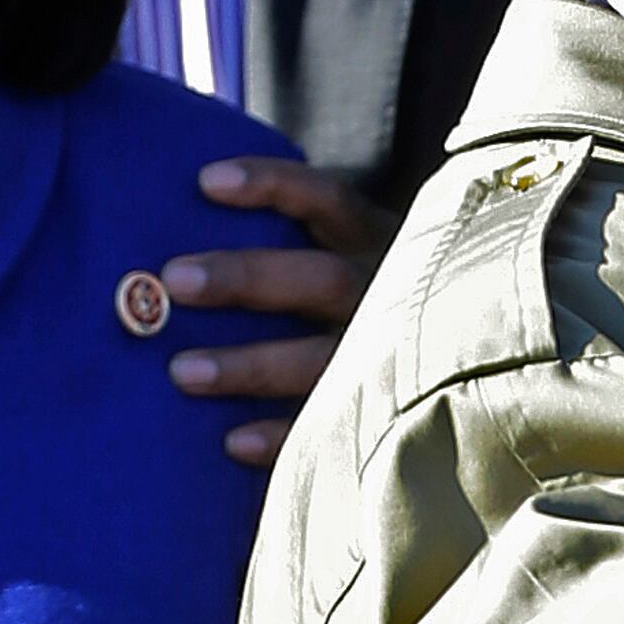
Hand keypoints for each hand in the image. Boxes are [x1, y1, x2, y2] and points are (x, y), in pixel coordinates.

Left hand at [164, 157, 397, 466]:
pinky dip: (281, 433)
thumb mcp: (347, 254)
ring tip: (180, 371)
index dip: (271, 185)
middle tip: (174, 280)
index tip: (206, 182)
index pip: (328, 200)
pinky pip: (328, 425)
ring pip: (320, 357)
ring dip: (249, 364)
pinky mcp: (377, 413)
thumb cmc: (350, 297)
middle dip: (245, 277)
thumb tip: (181, 224)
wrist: (449, 364)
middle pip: (319, 278)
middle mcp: (388, 293)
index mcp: (377, 240)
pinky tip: (230, 441)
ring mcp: (386, 355)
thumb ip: (288, 242)